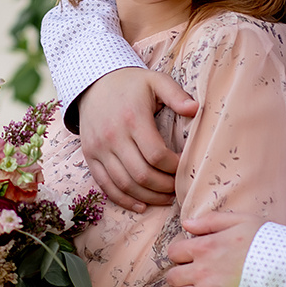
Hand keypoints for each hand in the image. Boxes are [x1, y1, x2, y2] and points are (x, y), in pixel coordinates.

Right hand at [77, 67, 197, 211]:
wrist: (93, 83)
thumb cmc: (131, 84)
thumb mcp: (155, 81)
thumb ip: (176, 94)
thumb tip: (196, 109)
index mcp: (132, 118)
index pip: (156, 155)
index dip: (174, 167)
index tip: (185, 166)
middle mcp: (113, 136)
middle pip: (142, 174)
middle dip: (164, 187)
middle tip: (178, 187)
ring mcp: (99, 148)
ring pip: (124, 184)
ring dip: (148, 197)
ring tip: (165, 198)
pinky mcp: (89, 156)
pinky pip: (105, 185)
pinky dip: (123, 200)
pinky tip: (140, 205)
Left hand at [166, 210, 266, 286]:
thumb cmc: (271, 245)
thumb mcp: (244, 222)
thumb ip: (212, 221)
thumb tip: (186, 224)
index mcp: (206, 247)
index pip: (174, 252)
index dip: (181, 254)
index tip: (192, 258)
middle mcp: (202, 272)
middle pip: (173, 277)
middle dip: (181, 276)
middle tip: (197, 278)